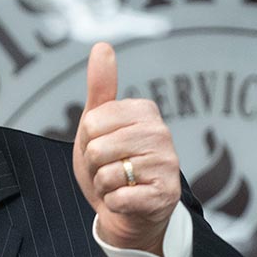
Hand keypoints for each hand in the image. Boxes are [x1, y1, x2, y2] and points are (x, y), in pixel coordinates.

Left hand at [72, 42, 181, 255]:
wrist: (127, 210)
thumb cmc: (111, 163)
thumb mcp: (99, 123)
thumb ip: (101, 86)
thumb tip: (102, 46)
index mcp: (145, 111)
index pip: (92, 123)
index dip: (88, 141)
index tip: (103, 147)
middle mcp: (161, 134)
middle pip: (97, 149)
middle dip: (94, 166)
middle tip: (110, 169)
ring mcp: (167, 165)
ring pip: (107, 175)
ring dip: (104, 186)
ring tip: (119, 184)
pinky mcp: (166, 195)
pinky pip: (119, 198)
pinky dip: (114, 204)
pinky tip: (127, 200)